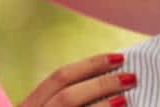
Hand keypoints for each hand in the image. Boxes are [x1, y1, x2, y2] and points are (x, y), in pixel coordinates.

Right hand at [17, 52, 138, 106]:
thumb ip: (61, 99)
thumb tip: (106, 84)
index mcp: (28, 105)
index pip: (58, 78)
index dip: (89, 65)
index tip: (117, 57)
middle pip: (66, 96)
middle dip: (101, 84)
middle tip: (132, 77)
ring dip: (102, 105)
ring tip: (126, 98)